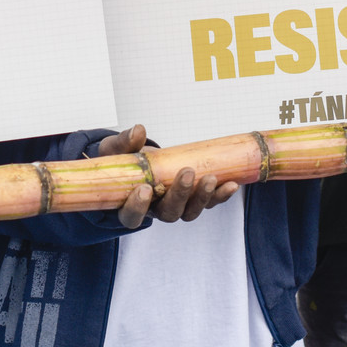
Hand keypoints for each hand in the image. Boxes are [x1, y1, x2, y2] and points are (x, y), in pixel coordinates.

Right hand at [96, 124, 239, 229]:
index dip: (138, 207)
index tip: (145, 189)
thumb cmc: (123, 159)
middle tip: (187, 174)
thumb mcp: (116, 150)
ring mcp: (176, 205)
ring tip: (211, 178)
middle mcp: (155, 209)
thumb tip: (139, 131)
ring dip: (203, 197)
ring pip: (190, 211)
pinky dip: (220, 195)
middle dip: (180, 196)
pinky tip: (231, 184)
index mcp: (129, 203)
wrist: (138, 159)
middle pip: (168, 213)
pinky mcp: (193, 198)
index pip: (131, 216)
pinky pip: (208, 202)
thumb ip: (124, 143)